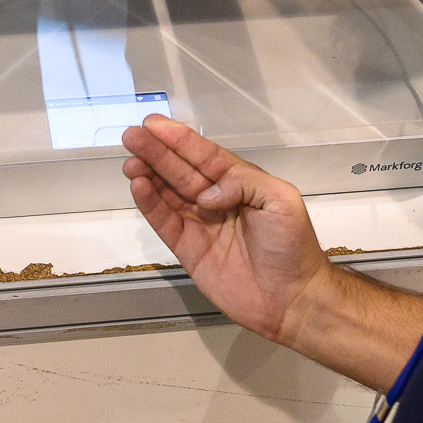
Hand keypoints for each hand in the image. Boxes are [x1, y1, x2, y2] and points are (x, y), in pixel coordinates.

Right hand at [122, 115, 422, 391]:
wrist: (292, 299)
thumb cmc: (292, 246)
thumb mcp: (280, 199)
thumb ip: (242, 182)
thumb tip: (205, 195)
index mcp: (239, 182)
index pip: (204, 155)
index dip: (180, 140)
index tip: (154, 124)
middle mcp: (216, 199)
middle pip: (180, 170)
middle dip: (156, 152)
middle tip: (130, 135)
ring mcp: (200, 224)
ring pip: (167, 193)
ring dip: (148, 174)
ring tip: (129, 160)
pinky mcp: (187, 250)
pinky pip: (164, 222)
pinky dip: (150, 204)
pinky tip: (137, 186)